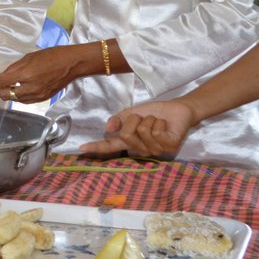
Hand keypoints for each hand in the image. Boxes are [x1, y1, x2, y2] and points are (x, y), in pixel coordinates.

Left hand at [0, 45, 81, 102]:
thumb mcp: (29, 57)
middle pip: (7, 95)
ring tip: (8, 86)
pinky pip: (26, 101)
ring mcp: (38, 95)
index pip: (3, 82)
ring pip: (16, 100)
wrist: (71, 64)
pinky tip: (19, 90)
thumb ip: (14, 68)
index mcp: (26, 75)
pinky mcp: (44, 99)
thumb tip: (3, 75)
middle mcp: (31, 88)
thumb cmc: (51, 56)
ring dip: (9, 94)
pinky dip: (20, 97)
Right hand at [80, 101, 195, 157]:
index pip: (111, 146)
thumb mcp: (132, 113)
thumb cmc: (154, 112)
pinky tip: (165, 125)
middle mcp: (142, 149)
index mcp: (131, 141)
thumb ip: (118, 120)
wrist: (177, 109)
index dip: (96, 147)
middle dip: (135, 120)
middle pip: (126, 134)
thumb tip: (107, 130)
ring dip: (149, 120)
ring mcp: (156, 150)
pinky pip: (156, 133)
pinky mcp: (169, 146)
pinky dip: (159, 123)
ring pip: (142, 132)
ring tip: (157, 121)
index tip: (82, 148)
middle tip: (145, 118)